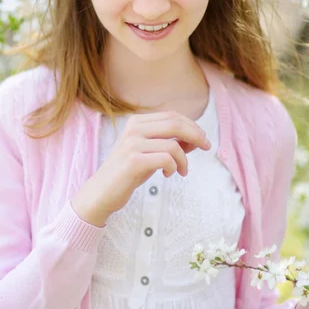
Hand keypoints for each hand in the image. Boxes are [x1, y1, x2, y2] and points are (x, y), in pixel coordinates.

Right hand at [72, 110, 210, 225]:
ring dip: (184, 159)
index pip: (172, 115)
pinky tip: (169, 174)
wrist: (101, 192)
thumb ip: (169, 143)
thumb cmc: (128, 173)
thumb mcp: (149, 153)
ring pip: (173, 144)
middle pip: (175, 123)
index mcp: (137, 122)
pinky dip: (174, 167)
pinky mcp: (134, 161)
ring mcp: (132, 144)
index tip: (203, 138)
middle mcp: (134, 129)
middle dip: (196, 135)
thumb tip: (196, 139)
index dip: (192, 125)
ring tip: (182, 170)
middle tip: (206, 147)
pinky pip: (166, 159)